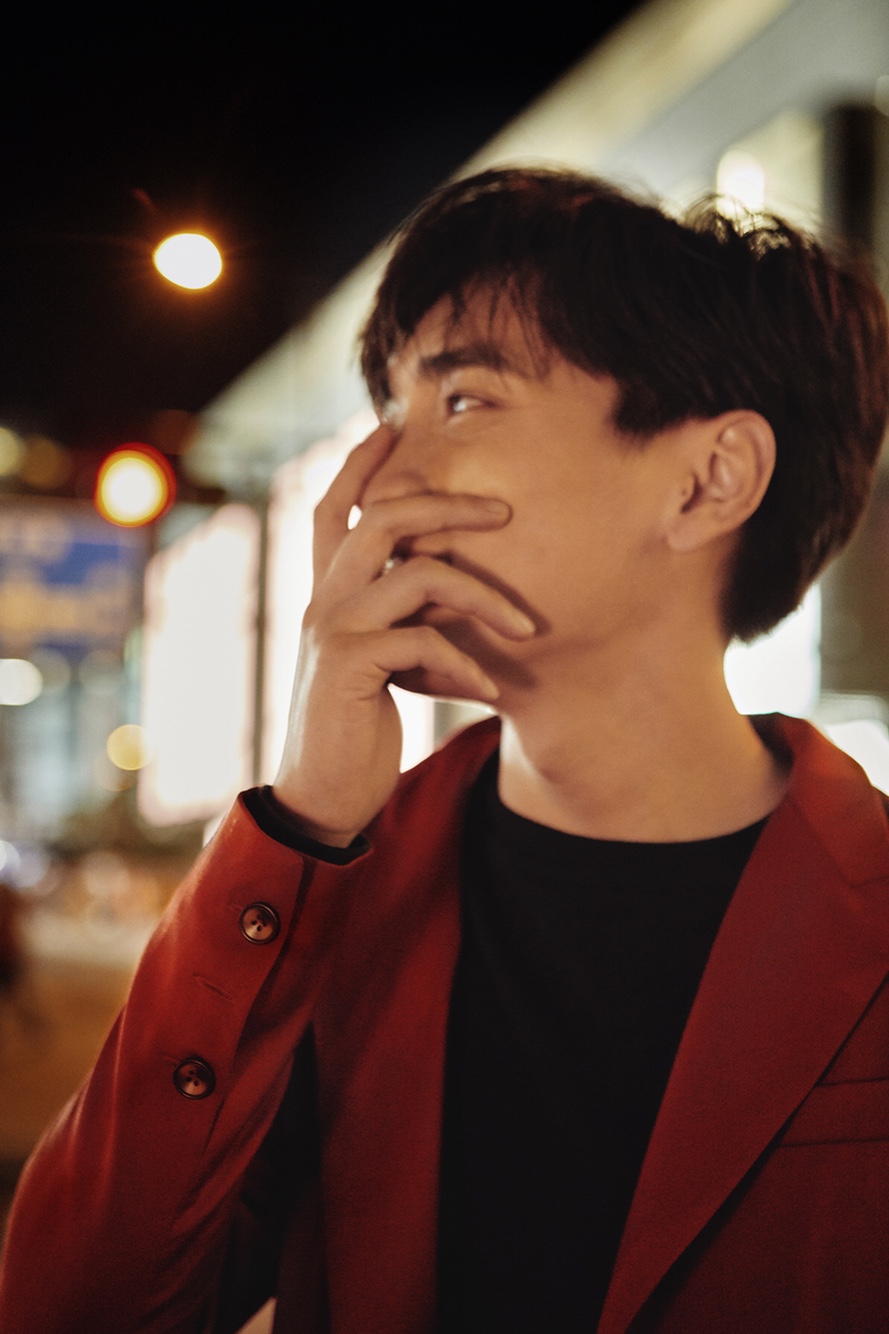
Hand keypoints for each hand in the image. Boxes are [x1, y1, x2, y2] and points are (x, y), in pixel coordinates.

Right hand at [272, 426, 535, 845]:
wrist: (321, 797)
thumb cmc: (358, 730)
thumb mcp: (381, 665)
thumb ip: (403, 622)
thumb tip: (455, 594)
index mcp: (327, 595)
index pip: (335, 510)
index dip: (362, 465)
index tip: (392, 426)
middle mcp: (322, 600)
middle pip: (385, 518)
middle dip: (451, 504)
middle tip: (506, 513)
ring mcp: (332, 630)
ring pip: (421, 575)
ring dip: (485, 597)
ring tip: (527, 630)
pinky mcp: (349, 667)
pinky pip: (425, 641)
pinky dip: (469, 663)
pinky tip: (493, 692)